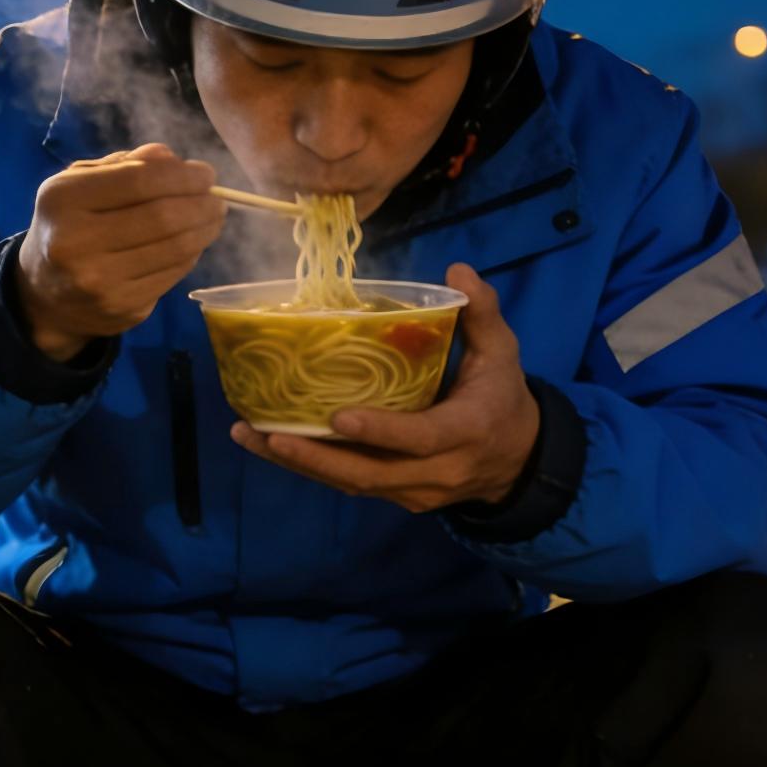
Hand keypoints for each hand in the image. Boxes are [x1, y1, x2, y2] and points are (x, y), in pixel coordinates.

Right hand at [12, 143, 226, 360]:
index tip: (206, 174)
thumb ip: (124, 166)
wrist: (43, 297)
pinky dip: (190, 255)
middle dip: (201, 203)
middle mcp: (76, 242)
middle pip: (163, 217)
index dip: (182, 175)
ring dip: (205, 229)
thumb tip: (172, 158)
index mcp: (63, 200)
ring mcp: (100, 282)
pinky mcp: (123, 309)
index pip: (139, 181)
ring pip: (176, 249)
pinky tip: (192, 243)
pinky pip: (174, 275)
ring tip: (213, 217)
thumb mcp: (81, 185)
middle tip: (217, 198)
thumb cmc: (68, 226)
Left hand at [229, 263, 539, 511]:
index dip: (381, 431)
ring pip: (351, 483)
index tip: (338, 417)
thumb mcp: (503, 353)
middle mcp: (437, 470)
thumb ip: (481, 313)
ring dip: (298, 463)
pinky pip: (350, 485)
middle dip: (315, 457)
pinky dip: (309, 466)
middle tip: (266, 431)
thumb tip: (457, 269)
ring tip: (249, 435)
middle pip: (369, 473)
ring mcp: (413, 491)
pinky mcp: (396, 496)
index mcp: (467, 431)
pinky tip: (268, 443)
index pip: (421, 438)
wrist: (518, 461)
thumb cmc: (502, 397)